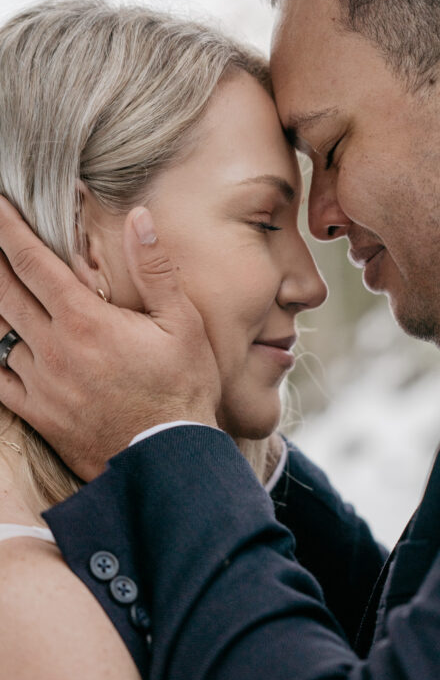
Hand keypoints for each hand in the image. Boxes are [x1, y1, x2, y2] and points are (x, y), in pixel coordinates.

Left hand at [0, 198, 220, 480]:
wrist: (169, 461)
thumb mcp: (182, 324)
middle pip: (3, 290)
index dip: (8, 228)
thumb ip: (155, 270)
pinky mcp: (39, 414)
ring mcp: (41, 384)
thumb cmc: (182, 390)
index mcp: (85, 320)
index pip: (31, 261)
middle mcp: (53, 348)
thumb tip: (140, 218)